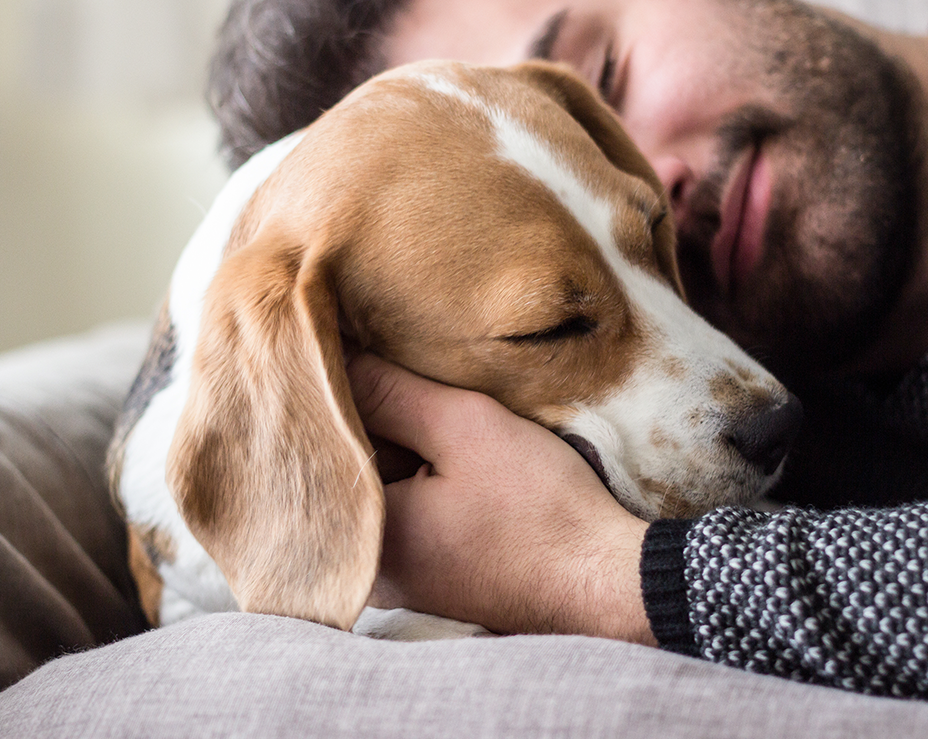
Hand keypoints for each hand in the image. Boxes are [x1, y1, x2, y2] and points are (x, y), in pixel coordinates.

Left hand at [347, 354, 655, 644]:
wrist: (606, 582)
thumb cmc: (540, 511)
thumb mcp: (465, 428)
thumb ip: (389, 391)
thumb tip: (325, 352)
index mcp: (361, 536)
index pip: (322, 442)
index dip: (337, 387)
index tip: (352, 346)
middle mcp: (365, 569)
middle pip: (346, 467)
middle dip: (368, 418)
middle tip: (392, 368)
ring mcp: (397, 580)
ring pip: (378, 487)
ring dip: (396, 446)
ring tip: (425, 403)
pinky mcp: (429, 578)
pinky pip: (403, 511)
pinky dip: (416, 477)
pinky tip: (447, 451)